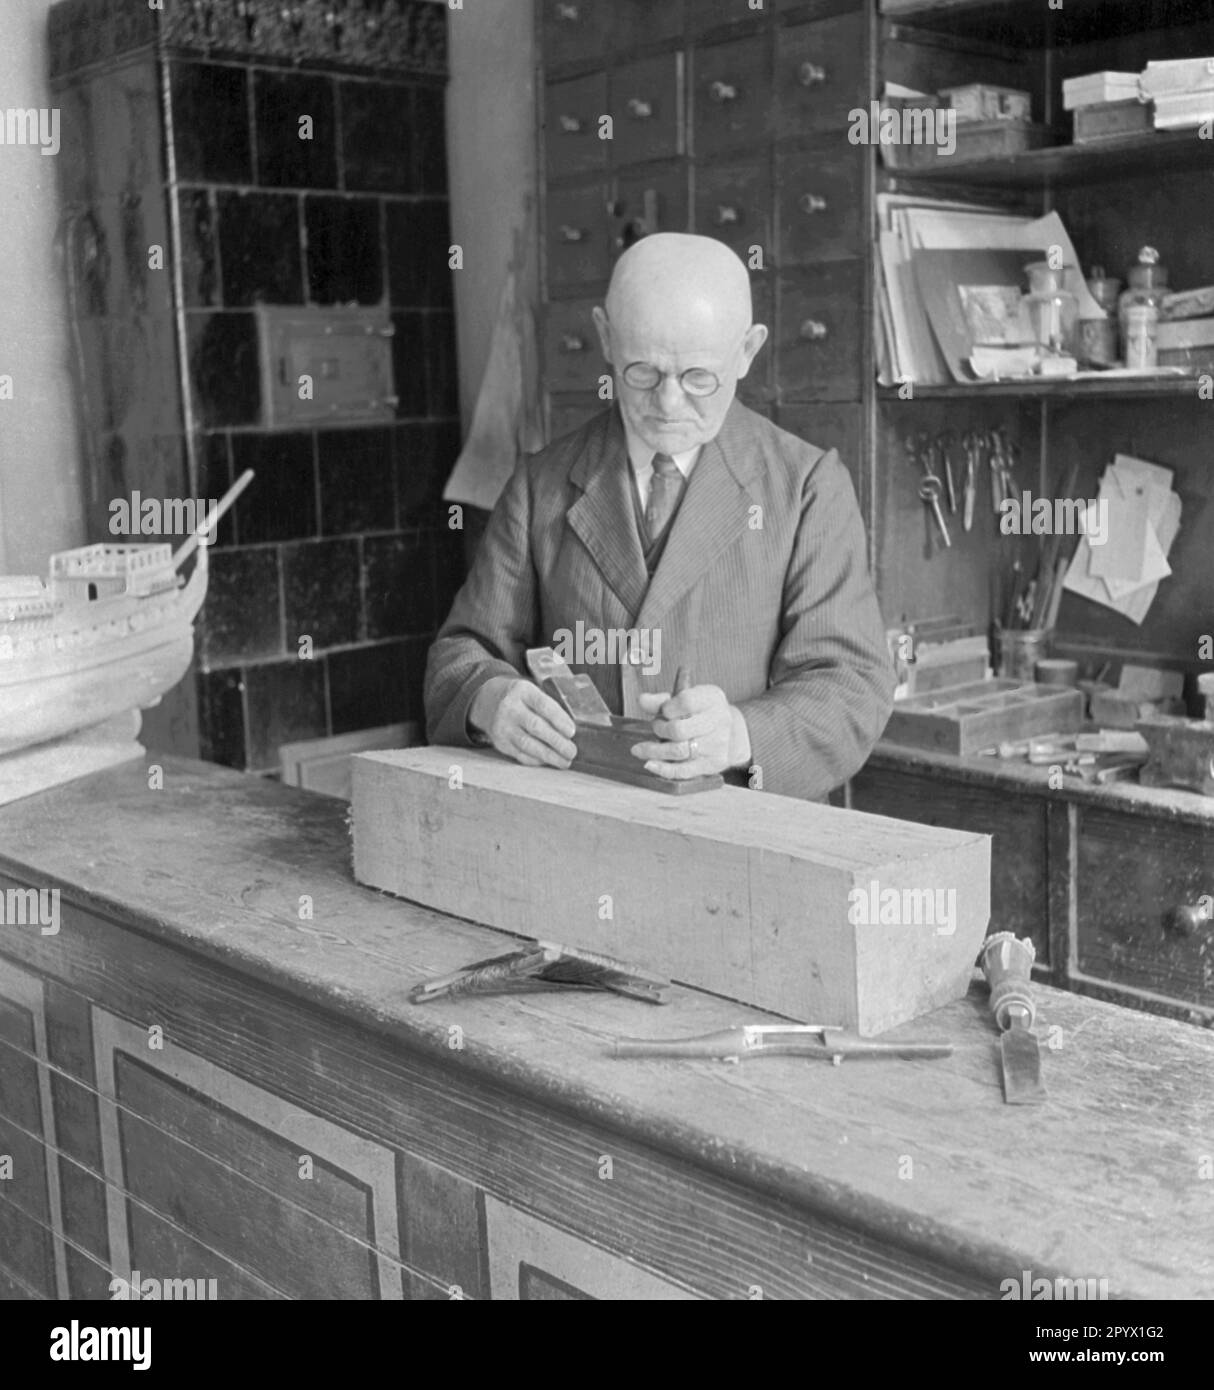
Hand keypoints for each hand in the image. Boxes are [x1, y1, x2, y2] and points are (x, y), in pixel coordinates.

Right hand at [469, 677, 576, 769]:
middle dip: (556, 741)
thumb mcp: (532, 693)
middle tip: (572, 751)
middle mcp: (510, 708)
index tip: (572, 732)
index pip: (542, 705)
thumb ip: (549, 707)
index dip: (558, 719)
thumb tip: (570, 733)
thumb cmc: (520, 699)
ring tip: (565, 761)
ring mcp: (503, 726)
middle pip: (535, 726)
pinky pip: (520, 754)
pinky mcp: (500, 742)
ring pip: (527, 744)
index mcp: (522, 691)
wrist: (487, 702)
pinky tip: (548, 761)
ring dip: (549, 755)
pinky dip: (536, 760)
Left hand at [632, 683, 749, 781]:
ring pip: (678, 751)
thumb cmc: (701, 714)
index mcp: (712, 698)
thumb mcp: (686, 700)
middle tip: (657, 727)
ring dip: (654, 750)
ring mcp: (718, 744)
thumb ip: (662, 700)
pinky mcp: (713, 764)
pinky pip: (684, 770)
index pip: (686, 702)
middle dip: (659, 729)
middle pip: (679, 729)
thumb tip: (642, 700)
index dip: (667, 708)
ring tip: (640, 749)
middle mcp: (719, 720)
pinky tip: (649, 764)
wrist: (732, 734)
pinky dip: (663, 769)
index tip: (664, 711)